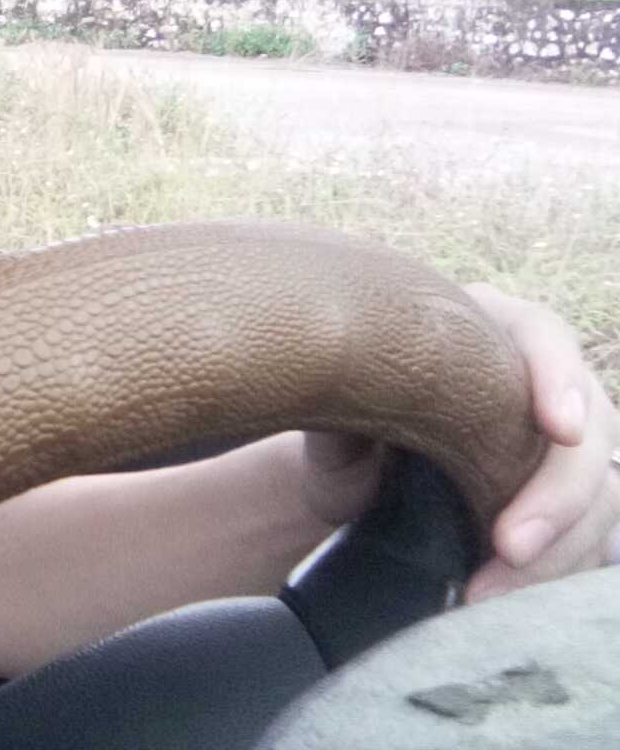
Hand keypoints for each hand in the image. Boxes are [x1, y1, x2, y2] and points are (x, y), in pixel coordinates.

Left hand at [297, 284, 619, 599]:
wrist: (349, 477)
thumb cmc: (340, 423)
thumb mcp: (330, 407)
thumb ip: (345, 399)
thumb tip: (350, 405)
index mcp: (483, 329)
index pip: (542, 337)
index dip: (560, 378)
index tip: (560, 429)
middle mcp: (534, 379)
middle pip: (589, 427)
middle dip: (558, 495)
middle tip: (510, 546)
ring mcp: (556, 444)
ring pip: (601, 492)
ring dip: (559, 549)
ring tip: (488, 590)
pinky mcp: (563, 502)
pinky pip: (591, 536)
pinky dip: (556, 571)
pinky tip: (507, 593)